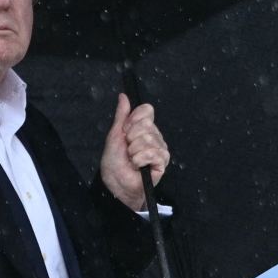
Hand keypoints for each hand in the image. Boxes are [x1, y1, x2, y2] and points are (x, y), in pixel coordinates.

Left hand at [100, 93, 169, 210]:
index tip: (125, 131)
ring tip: (132, 159)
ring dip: (134, 151)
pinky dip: (140, 160)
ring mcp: (160, 148)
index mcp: (144, 127)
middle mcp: (154, 135)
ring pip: (149, 139)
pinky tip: (138, 165)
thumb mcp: (115, 134)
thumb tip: (124, 96)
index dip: (133, 120)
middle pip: (146, 124)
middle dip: (131, 138)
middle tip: (128, 148)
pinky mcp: (163, 162)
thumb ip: (121, 114)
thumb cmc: (114, 160)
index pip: (147, 110)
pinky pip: (153, 153)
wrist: (115, 182)